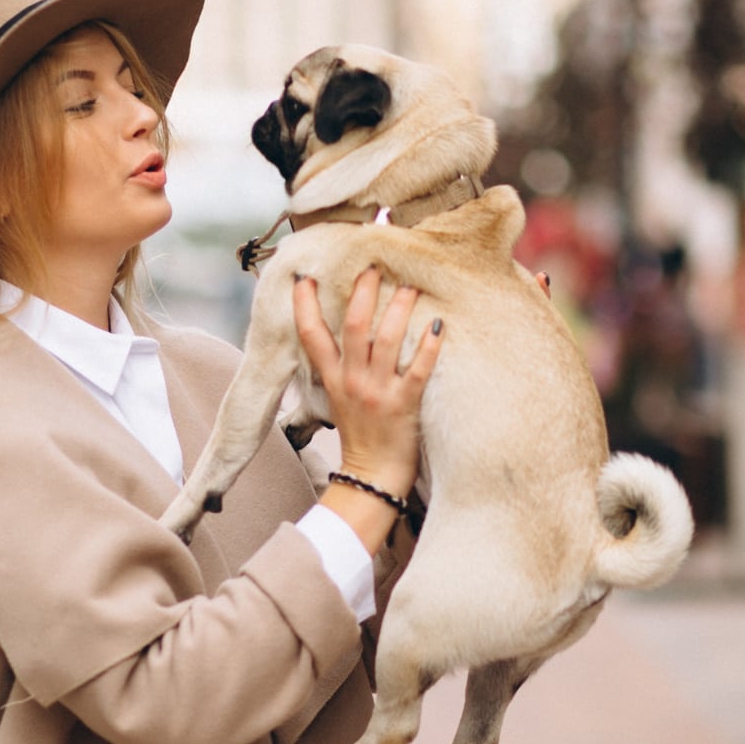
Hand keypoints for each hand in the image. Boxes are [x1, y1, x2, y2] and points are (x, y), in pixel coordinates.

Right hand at [295, 267, 443, 547]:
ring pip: (387, 340)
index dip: (304, 305)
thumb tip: (342, 339)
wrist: (371, 480)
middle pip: (354, 326)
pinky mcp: (404, 406)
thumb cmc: (360, 438)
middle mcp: (352, 381)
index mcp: (333, 379)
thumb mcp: (337, 401)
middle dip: (363, 291)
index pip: (311, 335)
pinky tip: (440, 324)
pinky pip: (419, 369)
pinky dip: (429, 346)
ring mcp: (378, 393)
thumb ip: (338, 370)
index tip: (305, 277)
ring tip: (411, 285)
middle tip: (374, 263)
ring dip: (399, 308)